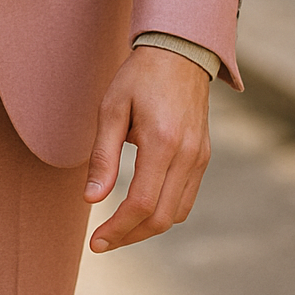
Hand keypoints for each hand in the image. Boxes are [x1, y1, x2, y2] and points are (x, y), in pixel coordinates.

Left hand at [84, 45, 210, 251]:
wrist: (178, 52)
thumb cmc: (139, 77)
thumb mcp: (112, 108)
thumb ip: (103, 156)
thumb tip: (91, 199)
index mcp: (163, 142)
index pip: (140, 203)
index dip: (117, 229)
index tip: (95, 242)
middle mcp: (187, 155)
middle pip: (161, 218)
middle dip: (130, 236)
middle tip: (103, 242)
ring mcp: (200, 158)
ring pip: (177, 213)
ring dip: (147, 228)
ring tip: (119, 228)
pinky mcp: (204, 156)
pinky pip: (186, 198)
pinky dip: (164, 211)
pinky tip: (142, 208)